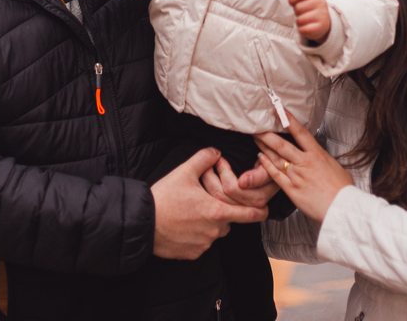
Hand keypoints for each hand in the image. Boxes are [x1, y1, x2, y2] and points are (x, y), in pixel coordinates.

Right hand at [151, 148, 267, 259]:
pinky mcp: (192, 254)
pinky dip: (196, 236)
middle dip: (223, 213)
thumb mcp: (184, 172)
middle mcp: (215, 231)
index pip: (250, 214)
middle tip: (206, 203)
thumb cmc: (164, 197)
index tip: (264, 209)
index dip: (260, 212)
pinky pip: (201, 244)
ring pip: (214, 233)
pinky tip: (182, 226)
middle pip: (229, 222)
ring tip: (190, 213)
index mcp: (218, 211)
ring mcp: (204, 244)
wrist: (142, 222)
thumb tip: (216, 151)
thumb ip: (204, 158)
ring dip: (209, 225)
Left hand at [255, 114, 352, 223]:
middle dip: (267, 134)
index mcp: (317, 154)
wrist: (341, 208)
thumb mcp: (337, 167)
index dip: (289, 120)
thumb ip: (325, 160)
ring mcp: (296, 175)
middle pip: (281, 144)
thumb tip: (322, 159)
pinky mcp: (291, 189)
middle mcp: (305, 162)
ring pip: (275, 158)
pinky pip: (275, 175)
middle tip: (257, 126)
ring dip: (264, 147)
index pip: (300, 133)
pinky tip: (260, 158)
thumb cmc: (343, 189)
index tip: (280, 111)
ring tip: (255, 138)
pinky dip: (266, 165)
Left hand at [288, 0, 330, 42]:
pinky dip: (302, 29)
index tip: (293, 2)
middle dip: (297, 11)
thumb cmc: (309, 7)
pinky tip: (307, 26)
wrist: (324, 22)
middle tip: (303, 12)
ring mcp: (322, 15)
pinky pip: (303, 29)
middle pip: (298, 7)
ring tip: (306, 19)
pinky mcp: (320, 27)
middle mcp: (321, 3)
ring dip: (299, 21)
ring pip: (299, 19)